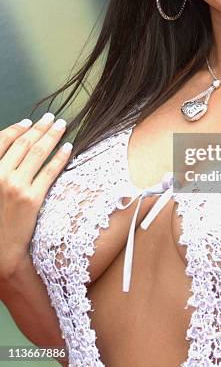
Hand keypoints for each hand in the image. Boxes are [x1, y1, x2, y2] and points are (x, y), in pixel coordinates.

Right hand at [0, 113, 72, 279]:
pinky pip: (50, 172)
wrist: (0, 248)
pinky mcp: (32, 199)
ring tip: (62, 125)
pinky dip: (60, 156)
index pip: (3, 140)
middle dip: (40, 127)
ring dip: (52, 135)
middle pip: (24, 143)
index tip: (30, 122)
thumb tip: (15, 144)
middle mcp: (0, 176)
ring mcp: (17, 187)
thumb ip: (1, 166)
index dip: (18, 128)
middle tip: (51, 117)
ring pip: (38, 153)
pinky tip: (68, 147)